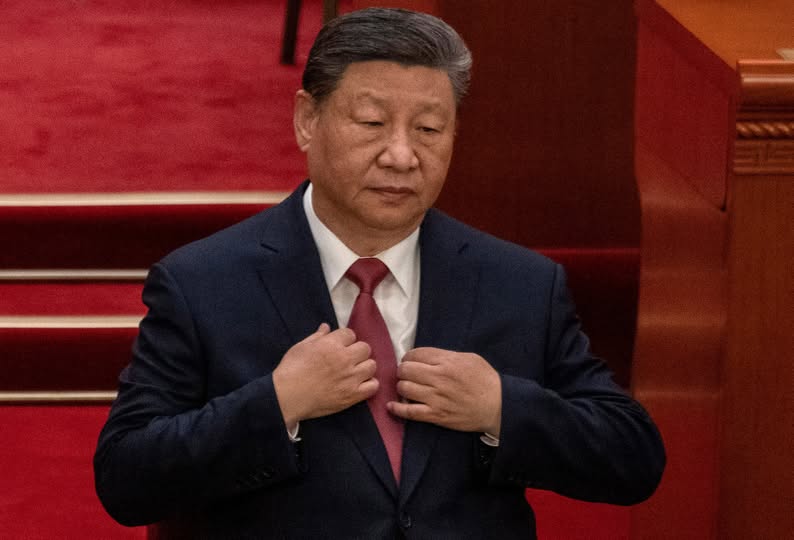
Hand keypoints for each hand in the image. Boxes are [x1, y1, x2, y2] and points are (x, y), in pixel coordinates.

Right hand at [273, 323, 377, 425]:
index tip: (339, 346)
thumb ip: (317, 336)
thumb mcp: (301, 347)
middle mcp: (344, 359)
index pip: (350, 334)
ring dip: (364, 367)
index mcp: (331, 344)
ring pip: (372, 365)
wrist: (287, 397)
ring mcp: (350, 378)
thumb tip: (326, 327)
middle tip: (348, 359)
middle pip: (365, 348)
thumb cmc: (290, 370)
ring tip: (354, 372)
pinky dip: (369, 385)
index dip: (345, 340)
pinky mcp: (352, 395)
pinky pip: (373, 386)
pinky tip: (359, 385)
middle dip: (357, 351)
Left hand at [387, 347, 501, 435]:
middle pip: (406, 369)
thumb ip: (446, 355)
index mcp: (447, 361)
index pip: (415, 354)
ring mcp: (436, 398)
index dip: (409, 357)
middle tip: (407, 374)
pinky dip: (397, 409)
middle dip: (403, 370)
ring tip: (406, 388)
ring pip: (404, 388)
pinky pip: (409, 412)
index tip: (410, 361)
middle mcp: (439, 378)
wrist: (497, 406)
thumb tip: (426, 357)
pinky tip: (392, 406)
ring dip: (401, 387)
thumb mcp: (469, 358)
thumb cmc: (485, 380)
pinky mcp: (436, 415)